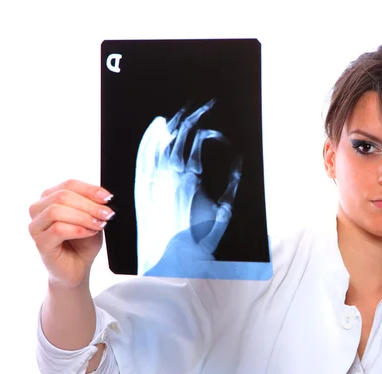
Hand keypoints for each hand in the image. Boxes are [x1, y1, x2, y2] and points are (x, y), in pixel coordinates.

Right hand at [28, 180, 114, 287]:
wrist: (77, 268)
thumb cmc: (83, 242)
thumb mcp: (92, 218)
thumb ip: (94, 206)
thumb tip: (105, 197)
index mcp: (50, 197)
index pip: (69, 184)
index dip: (90, 189)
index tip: (108, 198)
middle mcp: (38, 209)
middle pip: (62, 196)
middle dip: (89, 204)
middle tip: (107, 214)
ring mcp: (36, 226)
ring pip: (56, 211)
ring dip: (83, 217)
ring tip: (99, 225)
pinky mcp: (40, 243)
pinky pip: (57, 229)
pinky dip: (78, 229)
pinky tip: (90, 233)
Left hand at [134, 100, 241, 274]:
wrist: (170, 259)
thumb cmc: (197, 239)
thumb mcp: (223, 212)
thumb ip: (232, 184)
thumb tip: (237, 164)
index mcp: (193, 178)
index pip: (199, 140)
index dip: (208, 130)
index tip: (215, 131)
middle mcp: (171, 173)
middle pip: (181, 134)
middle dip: (193, 116)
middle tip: (201, 106)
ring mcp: (154, 177)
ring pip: (162, 139)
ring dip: (173, 123)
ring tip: (181, 112)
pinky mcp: (143, 184)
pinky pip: (145, 154)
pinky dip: (150, 138)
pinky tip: (157, 128)